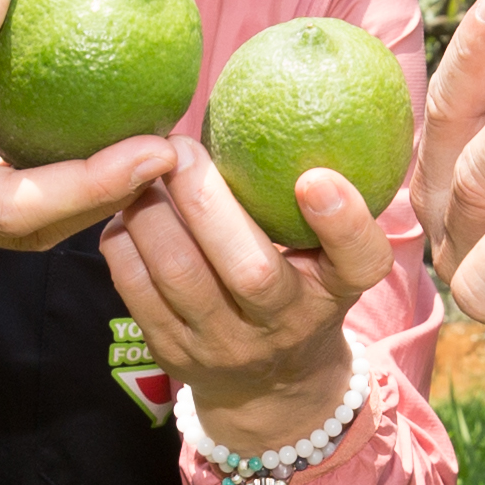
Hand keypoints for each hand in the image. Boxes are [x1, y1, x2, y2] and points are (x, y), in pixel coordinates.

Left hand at [105, 145, 393, 449]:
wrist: (268, 388)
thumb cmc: (300, 288)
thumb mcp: (330, 257)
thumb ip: (321, 200)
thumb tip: (282, 96)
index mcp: (336, 291)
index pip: (359, 263)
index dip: (343, 222)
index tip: (316, 177)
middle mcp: (286, 326)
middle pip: (249, 270)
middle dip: (206, 200)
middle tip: (181, 147)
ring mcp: (225, 347)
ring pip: (180, 276)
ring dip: (152, 212)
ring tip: (145, 171)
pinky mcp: (173, 353)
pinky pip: (135, 288)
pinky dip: (125, 238)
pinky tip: (125, 209)